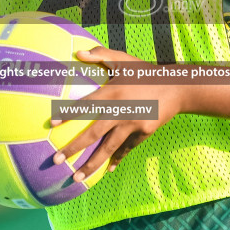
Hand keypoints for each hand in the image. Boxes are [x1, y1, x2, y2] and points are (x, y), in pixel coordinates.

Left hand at [51, 46, 183, 182]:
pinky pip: (126, 148)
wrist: (177, 88)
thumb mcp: (125, 59)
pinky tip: (108, 170)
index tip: (53, 124)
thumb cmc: (145, 72)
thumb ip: (101, 54)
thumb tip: (78, 52)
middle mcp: (121, 110)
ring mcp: (132, 124)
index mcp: (113, 92)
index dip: (70, 113)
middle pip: (93, 133)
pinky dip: (117, 159)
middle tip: (56, 160)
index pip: (87, 104)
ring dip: (91, 164)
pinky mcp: (143, 133)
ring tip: (76, 178)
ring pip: (108, 147)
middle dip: (74, 148)